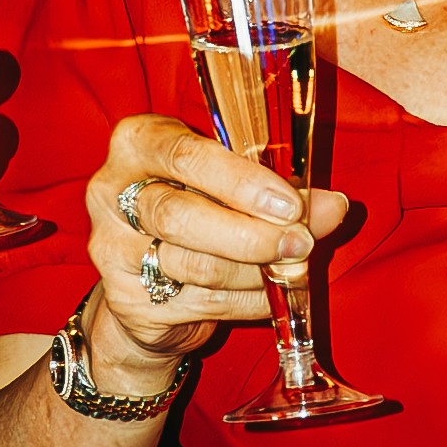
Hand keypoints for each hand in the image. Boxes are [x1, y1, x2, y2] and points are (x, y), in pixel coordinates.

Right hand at [81, 106, 342, 367]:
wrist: (148, 280)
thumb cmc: (199, 208)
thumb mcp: (233, 185)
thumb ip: (278, 190)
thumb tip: (334, 206)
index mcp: (138, 142)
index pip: (183, 155)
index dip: (240, 181)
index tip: (290, 204)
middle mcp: (111, 191)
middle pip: (179, 215)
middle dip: (250, 234)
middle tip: (300, 242)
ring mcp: (112, 250)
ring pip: (193, 265)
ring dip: (255, 271)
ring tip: (293, 267)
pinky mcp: (126, 300)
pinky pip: (199, 303)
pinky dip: (247, 301)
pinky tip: (271, 294)